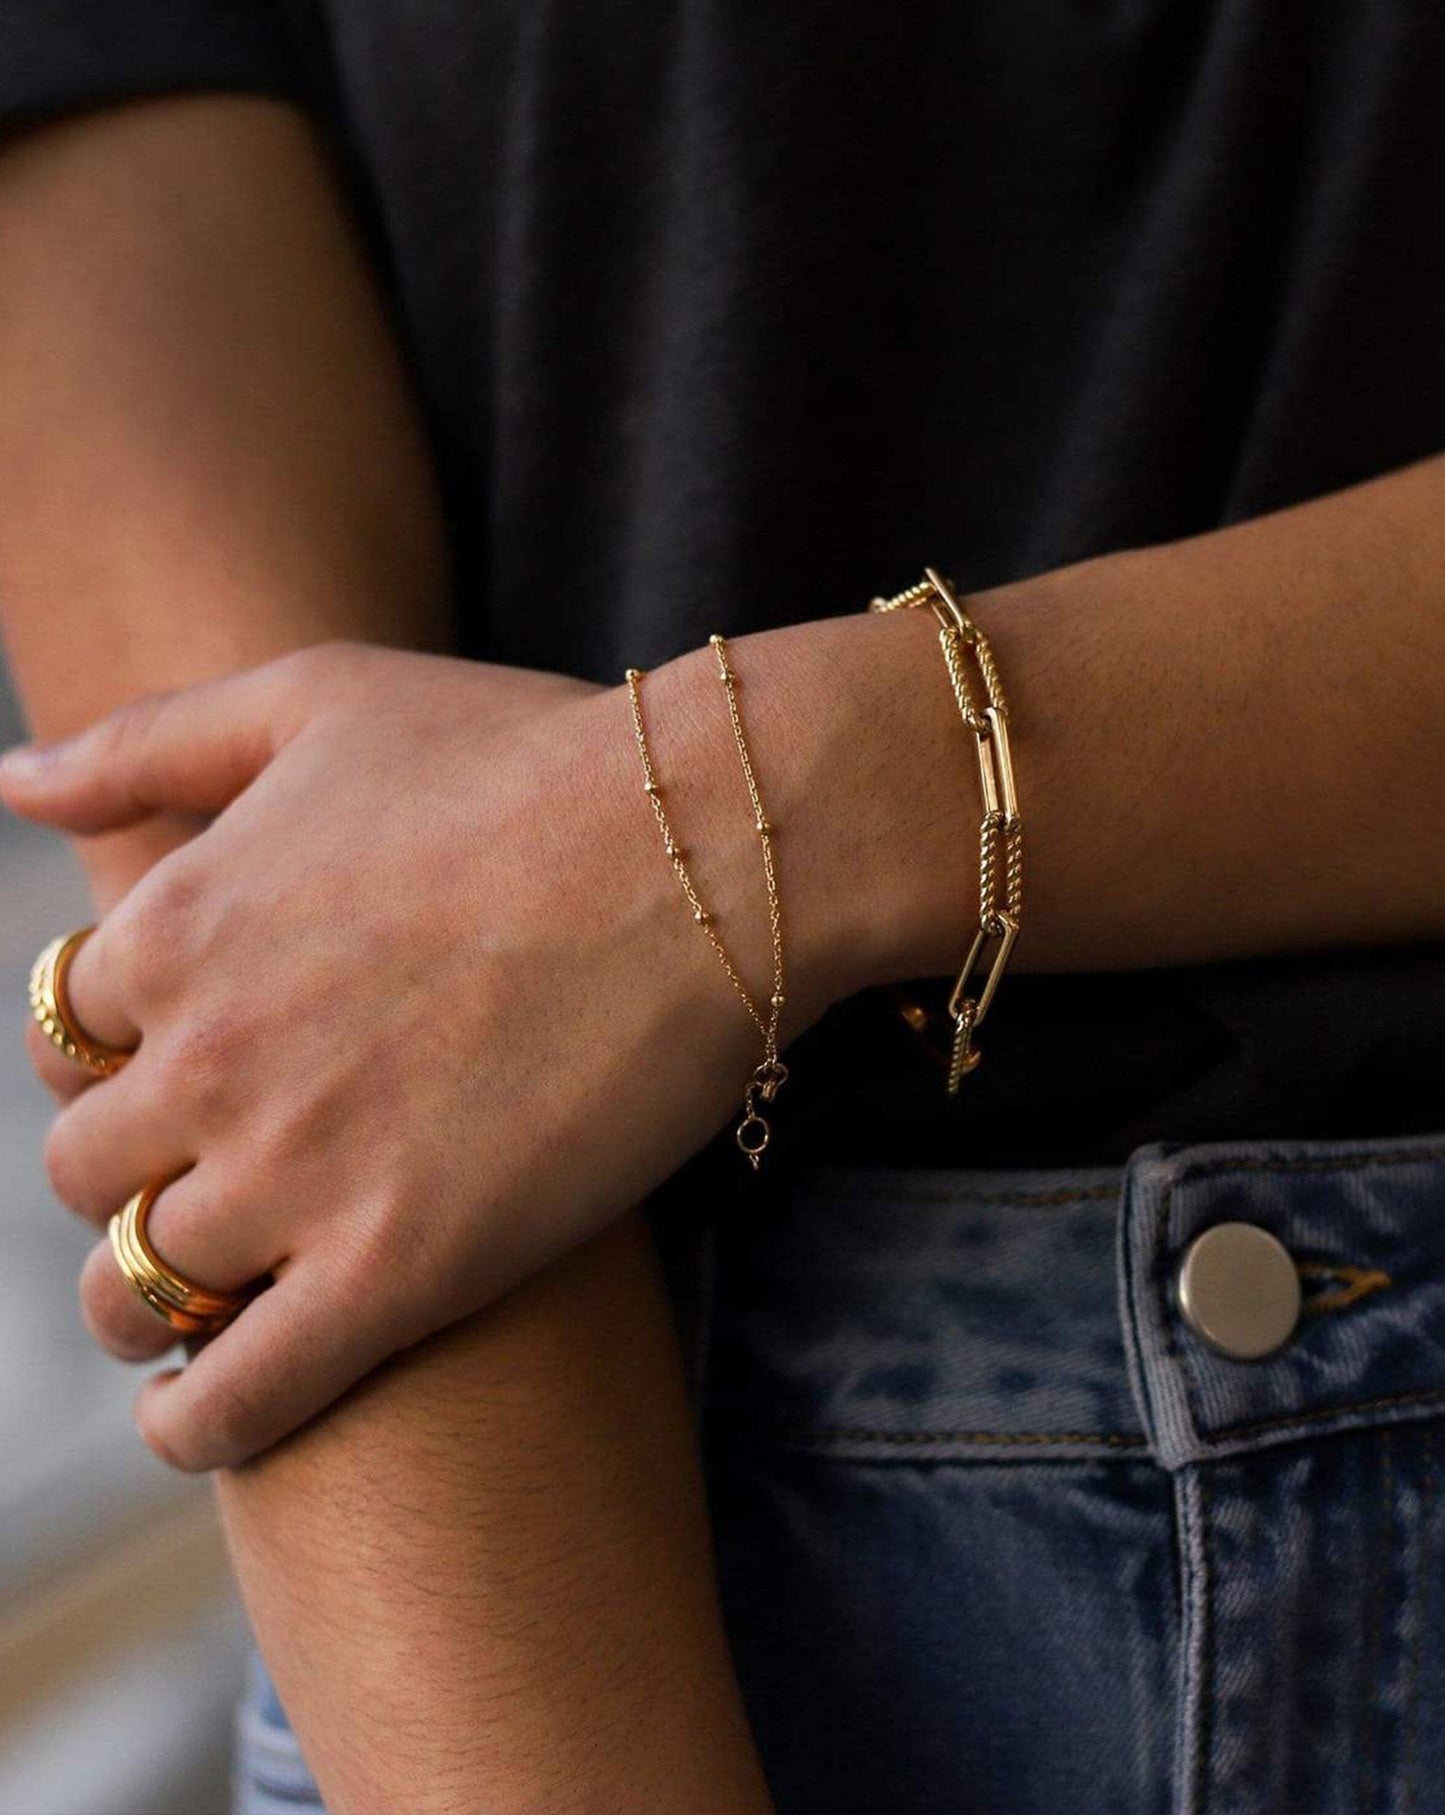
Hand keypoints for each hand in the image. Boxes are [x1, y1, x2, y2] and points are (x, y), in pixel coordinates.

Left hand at [2, 642, 838, 1468]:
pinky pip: (238, 1396)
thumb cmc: (526, 756)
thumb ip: (150, 739)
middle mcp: (208, 1059)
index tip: (178, 1070)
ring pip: (135, 1286)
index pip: (70, 1033)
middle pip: (84, 1168)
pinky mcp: (397, 1271)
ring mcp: (297, 1173)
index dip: (118, 1057)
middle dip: (124, 1176)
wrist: (704, 850)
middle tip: (201, 1178)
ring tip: (188, 1299)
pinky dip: (195, 1423)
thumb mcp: (318, 695)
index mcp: (178, 925)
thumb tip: (12, 777)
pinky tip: (195, 1419)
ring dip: (142, 1300)